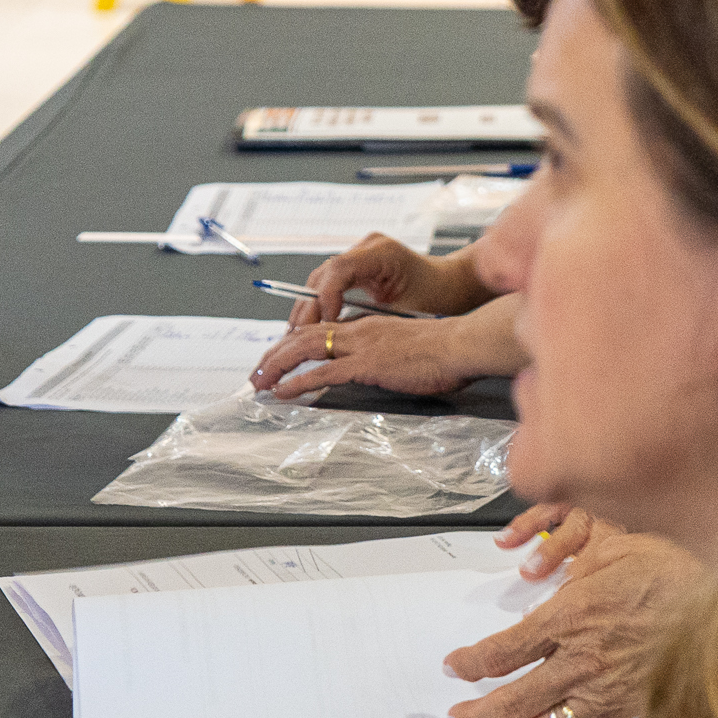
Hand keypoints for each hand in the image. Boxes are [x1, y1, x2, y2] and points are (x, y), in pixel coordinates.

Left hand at [250, 312, 480, 399]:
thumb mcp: (408, 348)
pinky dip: (298, 382)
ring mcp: (361, 346)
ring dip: (276, 365)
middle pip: (304, 335)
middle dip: (275, 353)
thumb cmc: (444, 350)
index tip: (278, 357)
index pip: (321, 329)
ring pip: (305, 349)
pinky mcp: (367, 364)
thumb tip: (380, 367)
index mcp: (368, 325)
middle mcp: (359, 330)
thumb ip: (388, 353)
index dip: (294, 342)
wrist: (461, 344)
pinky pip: (322, 372)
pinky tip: (283, 392)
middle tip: (256, 371)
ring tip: (258, 381)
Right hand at [284, 236, 494, 325]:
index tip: (322, 325)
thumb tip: (338, 337)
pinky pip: (330, 285)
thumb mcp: (405, 312)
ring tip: (294, 337)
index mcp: (380, 253)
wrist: (455, 286)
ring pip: (321, 281)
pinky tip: (310, 328)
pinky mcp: (359, 267)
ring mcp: (361, 255)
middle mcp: (367, 248)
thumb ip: (371, 321)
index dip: (324, 299)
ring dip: (307, 309)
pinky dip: (319, 306)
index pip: (338, 270)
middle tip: (294, 338)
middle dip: (307, 309)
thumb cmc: (439, 298)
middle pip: (323, 276)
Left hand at [445, 511, 702, 717]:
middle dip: (478, 713)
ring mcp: (607, 688)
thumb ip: (573, 568)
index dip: (471, 663)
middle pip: (513, 699)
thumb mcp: (611, 546)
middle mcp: (582, 658)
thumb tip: (548, 585)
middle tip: (460, 716)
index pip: (502, 651)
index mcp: (570, 615)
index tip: (456, 666)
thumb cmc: (672, 563)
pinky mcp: (631, 706)